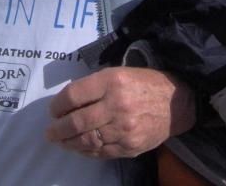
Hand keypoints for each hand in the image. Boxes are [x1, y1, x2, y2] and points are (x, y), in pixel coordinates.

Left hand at [46, 66, 194, 158]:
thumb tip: (67, 101)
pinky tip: (78, 147)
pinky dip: (86, 151)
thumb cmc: (142, 83)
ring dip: (69, 142)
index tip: (52, 110)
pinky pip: (101, 152)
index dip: (58, 104)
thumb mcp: (117, 72)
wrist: (176, 102)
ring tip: (60, 140)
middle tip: (50, 131)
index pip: (75, 95)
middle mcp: (117, 105)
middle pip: (78, 121)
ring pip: (87, 140)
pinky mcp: (130, 147)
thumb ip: (94, 85)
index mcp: (111, 81)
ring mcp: (124, 129)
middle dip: (58, 129)